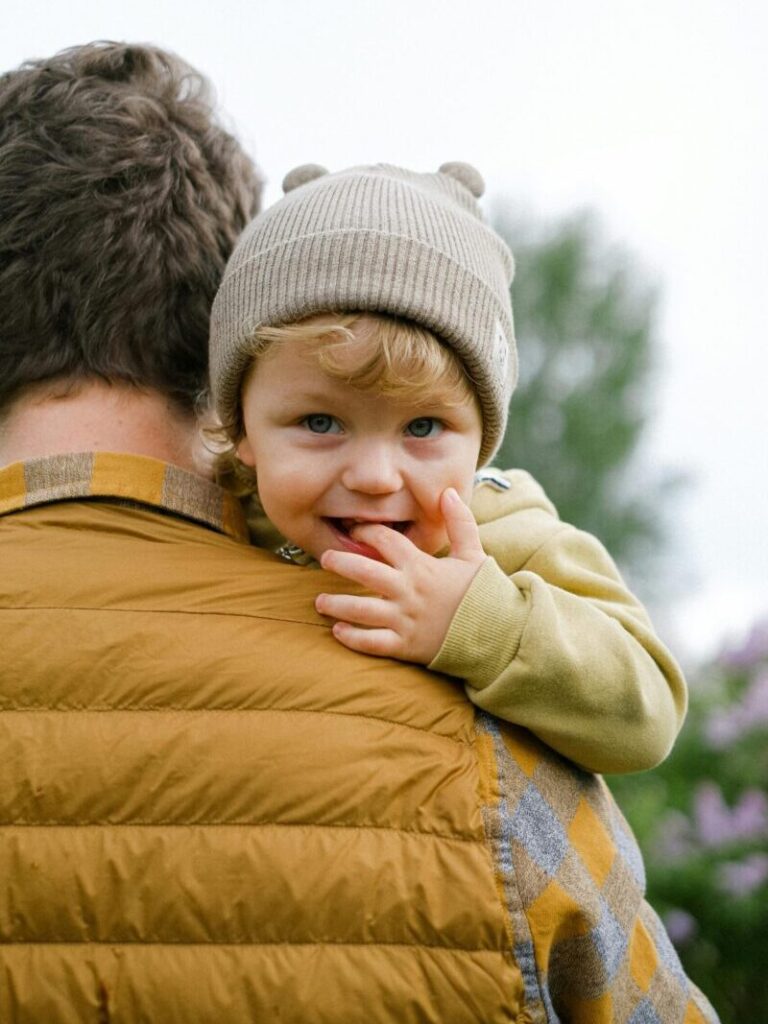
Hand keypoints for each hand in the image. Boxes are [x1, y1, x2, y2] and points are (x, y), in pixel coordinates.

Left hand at [315, 488, 486, 663]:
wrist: (498, 634)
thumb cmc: (483, 593)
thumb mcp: (474, 555)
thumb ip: (460, 523)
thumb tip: (448, 492)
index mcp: (422, 566)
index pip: (387, 541)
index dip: (368, 531)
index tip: (355, 529)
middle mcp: (408, 591)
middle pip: (364, 571)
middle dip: (341, 563)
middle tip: (325, 559)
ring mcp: (405, 619)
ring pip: (361, 610)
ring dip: (337, 605)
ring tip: (320, 601)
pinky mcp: (405, 645)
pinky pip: (372, 642)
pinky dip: (352, 638)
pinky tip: (338, 632)